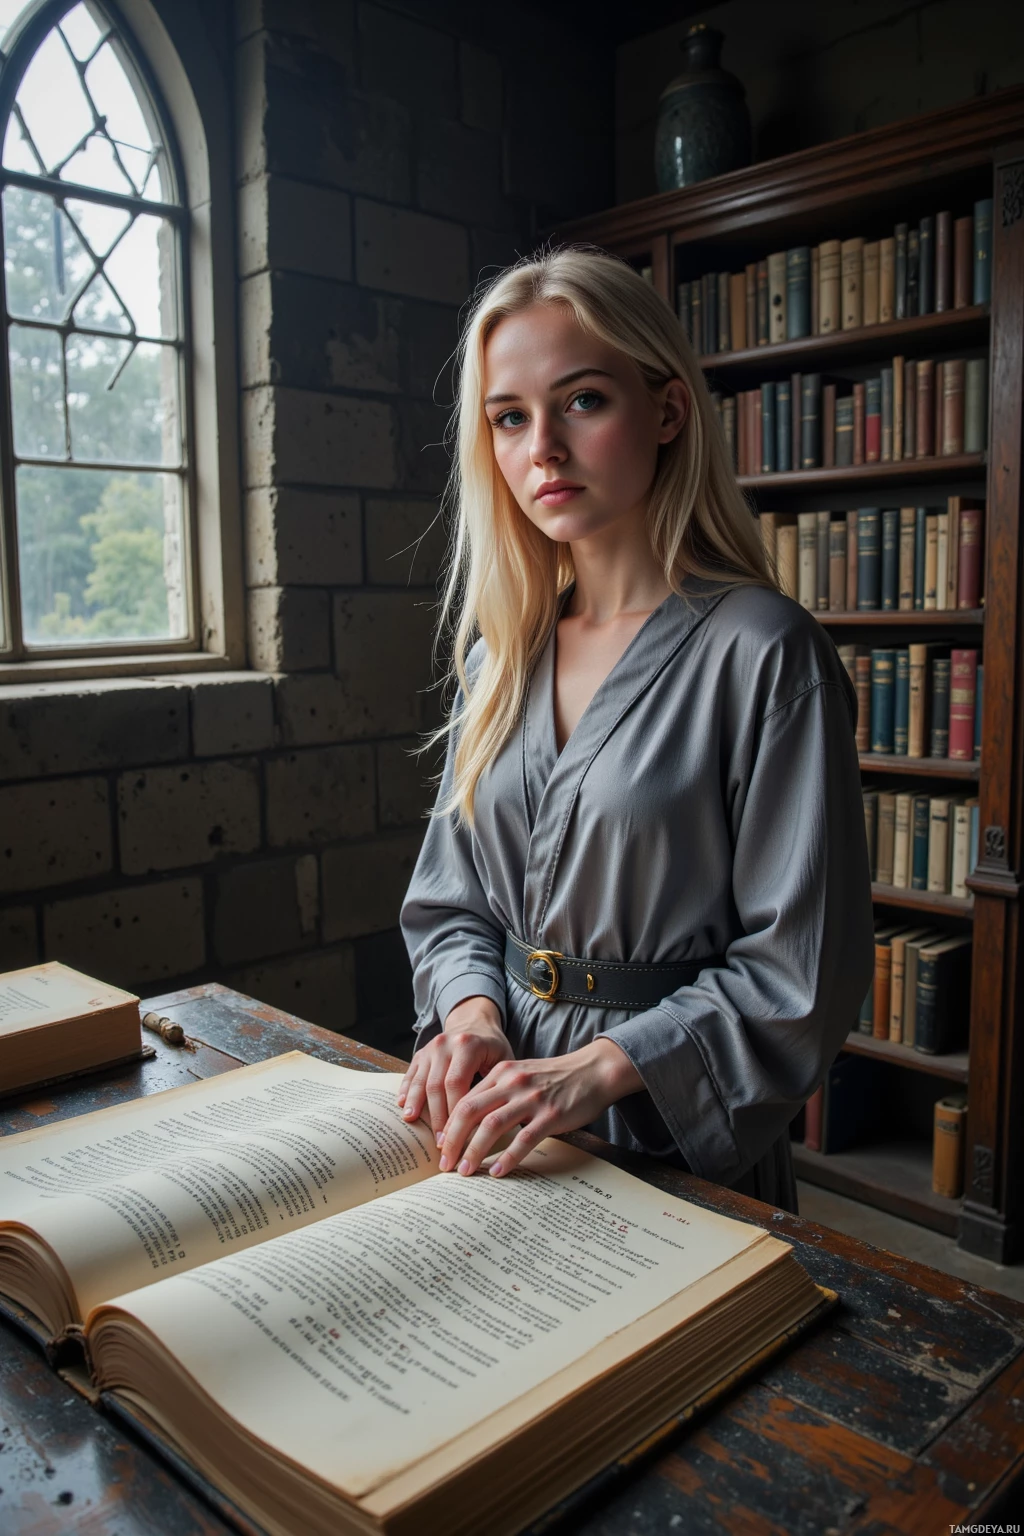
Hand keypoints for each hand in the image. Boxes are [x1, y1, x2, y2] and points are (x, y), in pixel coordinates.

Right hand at [397, 996, 512, 1136]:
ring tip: (415, 1126)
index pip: (457, 1084)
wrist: (474, 1022)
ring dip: (417, 1106)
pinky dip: (407, 1091)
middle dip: (437, 1117)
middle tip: (440, 1143)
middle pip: (436, 1086)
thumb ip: (498, 1086)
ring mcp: (431, 1048)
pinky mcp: (421, 1053)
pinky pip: (411, 1074)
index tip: (457, 1137)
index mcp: (468, 1045)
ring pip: (421, 1081)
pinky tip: (404, 1107)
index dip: (454, 1113)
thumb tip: (493, 1126)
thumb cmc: (493, 1048)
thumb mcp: (504, 1060)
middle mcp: (446, 1044)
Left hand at [438, 1038, 642, 1178]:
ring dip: (474, 1151)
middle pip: (470, 1112)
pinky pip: (523, 1139)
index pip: (465, 1100)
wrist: (594, 1071)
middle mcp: (512, 1083)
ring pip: (492, 1126)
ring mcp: (532, 1099)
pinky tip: (497, 1172)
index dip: (449, 1126)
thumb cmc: (556, 1078)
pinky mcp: (551, 1115)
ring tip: (465, 1171)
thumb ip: (498, 1091)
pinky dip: (508, 1158)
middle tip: (444, 1165)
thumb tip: (472, 1122)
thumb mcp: (521, 1076)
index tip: (440, 1147)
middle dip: (453, 1140)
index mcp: (501, 1072)